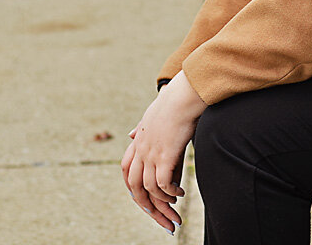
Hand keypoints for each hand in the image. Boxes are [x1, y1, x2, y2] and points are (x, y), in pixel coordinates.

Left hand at [121, 71, 206, 233]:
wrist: (184, 93)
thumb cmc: (174, 101)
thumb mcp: (150, 115)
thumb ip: (141, 129)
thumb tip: (131, 135)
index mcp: (138, 141)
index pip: (127, 171)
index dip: (135, 188)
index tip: (147, 199)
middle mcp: (141, 149)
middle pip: (135, 186)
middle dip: (147, 205)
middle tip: (159, 217)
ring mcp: (151, 153)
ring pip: (149, 188)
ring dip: (162, 201)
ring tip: (174, 205)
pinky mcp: (164, 155)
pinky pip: (162, 184)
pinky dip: (170, 192)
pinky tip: (181, 193)